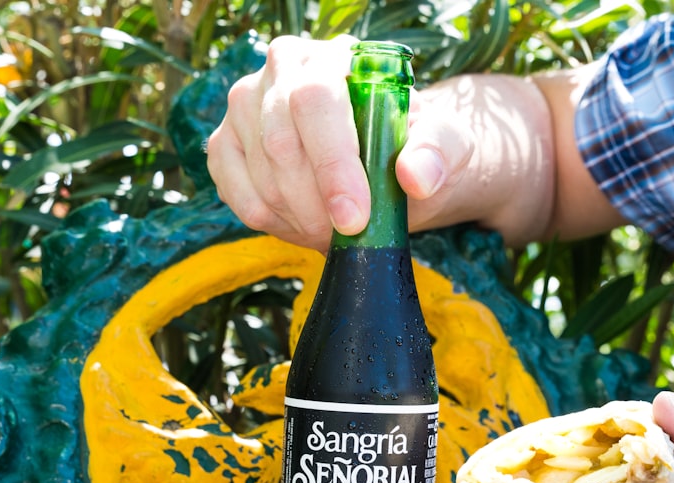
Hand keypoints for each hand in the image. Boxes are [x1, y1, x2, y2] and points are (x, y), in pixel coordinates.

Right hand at [206, 35, 476, 251]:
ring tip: (337, 230)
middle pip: (279, 140)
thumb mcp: (447, 145)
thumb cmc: (416, 147)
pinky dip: (275, 224)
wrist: (392, 164)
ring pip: (259, 174)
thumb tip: (415, 177)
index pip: (316, 99)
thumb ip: (439, 153)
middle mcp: (281, 70)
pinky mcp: (226, 146)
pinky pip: (238, 196)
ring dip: (300, 218)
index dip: (332, 165)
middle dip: (316, 204)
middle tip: (350, 234)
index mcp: (335, 57)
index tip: (355, 218)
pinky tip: (307, 225)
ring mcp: (246, 107)